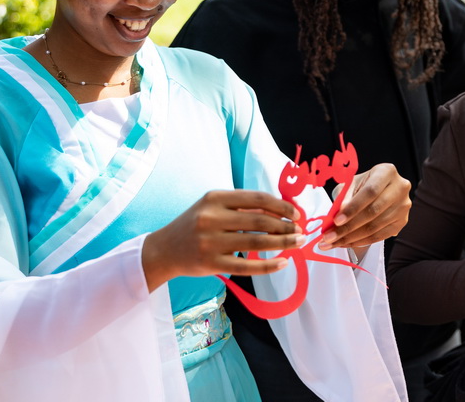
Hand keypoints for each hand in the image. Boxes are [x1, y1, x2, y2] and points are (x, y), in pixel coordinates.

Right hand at [142, 189, 303, 290]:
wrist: (163, 250)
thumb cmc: (195, 225)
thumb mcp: (213, 207)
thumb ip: (242, 207)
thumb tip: (281, 210)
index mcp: (214, 198)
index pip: (256, 199)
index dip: (281, 205)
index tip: (296, 213)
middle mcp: (211, 218)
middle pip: (259, 221)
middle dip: (285, 226)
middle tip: (301, 231)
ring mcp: (210, 242)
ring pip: (256, 243)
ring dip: (282, 244)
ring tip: (297, 244)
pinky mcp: (211, 264)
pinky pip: (246, 266)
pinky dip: (268, 265)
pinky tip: (283, 263)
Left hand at [318, 163, 410, 249]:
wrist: (379, 191)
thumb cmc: (363, 185)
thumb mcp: (351, 184)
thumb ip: (345, 196)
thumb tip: (340, 213)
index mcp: (386, 172)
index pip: (370, 192)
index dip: (352, 208)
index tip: (336, 221)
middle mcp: (400, 188)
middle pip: (373, 211)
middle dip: (348, 227)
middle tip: (329, 237)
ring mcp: (403, 206)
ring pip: (375, 227)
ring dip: (352, 238)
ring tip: (334, 242)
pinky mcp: (402, 221)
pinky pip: (380, 236)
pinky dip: (361, 241)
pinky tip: (347, 243)